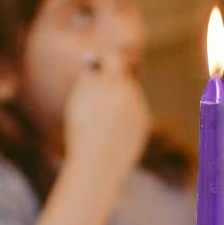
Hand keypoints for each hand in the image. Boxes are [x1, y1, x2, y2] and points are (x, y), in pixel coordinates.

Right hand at [64, 58, 152, 187]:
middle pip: (126, 78)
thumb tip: (93, 65)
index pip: (114, 59)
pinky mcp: (144, 121)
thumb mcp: (79, 102)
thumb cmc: (81, 134)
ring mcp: (138, 106)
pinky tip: (115, 134)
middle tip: (111, 82)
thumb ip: (89, 80)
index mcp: (109, 82)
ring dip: (121, 102)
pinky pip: (135, 113)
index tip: (104, 64)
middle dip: (118, 81)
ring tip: (105, 121)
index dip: (109, 62)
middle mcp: (127, 90)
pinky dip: (127, 119)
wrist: (97, 165)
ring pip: (131, 97)